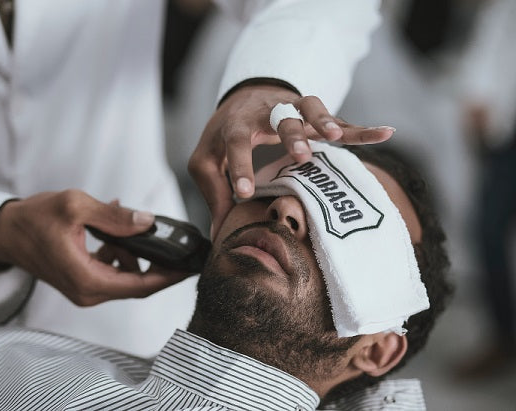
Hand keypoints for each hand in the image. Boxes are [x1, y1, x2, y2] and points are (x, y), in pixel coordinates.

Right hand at [0, 191, 189, 305]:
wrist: (5, 232)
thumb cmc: (33, 219)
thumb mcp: (76, 207)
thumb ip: (115, 216)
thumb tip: (148, 221)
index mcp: (88, 280)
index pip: (140, 286)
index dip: (169, 277)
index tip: (190, 266)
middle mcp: (88, 292)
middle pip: (137, 283)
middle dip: (158, 262)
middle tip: (175, 242)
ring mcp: (85, 289)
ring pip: (126, 274)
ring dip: (133, 250)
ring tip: (123, 222)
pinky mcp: (83, 281)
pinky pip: (112, 269)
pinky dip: (118, 251)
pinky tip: (111, 228)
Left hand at [188, 84, 394, 237]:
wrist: (244, 96)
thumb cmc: (222, 135)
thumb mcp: (205, 161)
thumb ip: (212, 193)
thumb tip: (219, 232)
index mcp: (236, 124)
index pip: (236, 143)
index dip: (240, 166)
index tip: (243, 193)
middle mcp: (266, 112)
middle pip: (280, 117)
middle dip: (291, 135)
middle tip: (301, 156)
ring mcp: (292, 110)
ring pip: (311, 108)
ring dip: (325, 120)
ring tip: (336, 136)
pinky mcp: (313, 116)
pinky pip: (341, 120)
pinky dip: (361, 128)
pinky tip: (385, 132)